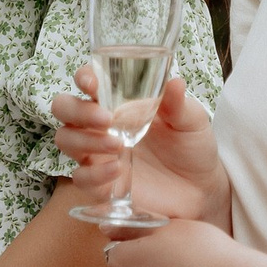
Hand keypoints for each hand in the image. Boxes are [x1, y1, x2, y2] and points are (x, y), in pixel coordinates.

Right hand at [52, 69, 220, 223]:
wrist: (202, 189)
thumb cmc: (192, 147)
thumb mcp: (192, 121)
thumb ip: (179, 104)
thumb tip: (174, 82)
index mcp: (118, 101)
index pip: (88, 81)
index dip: (84, 77)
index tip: (93, 84)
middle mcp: (101, 125)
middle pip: (64, 108)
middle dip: (76, 110)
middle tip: (105, 118)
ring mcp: (98, 154)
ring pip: (66, 140)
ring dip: (85, 140)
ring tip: (118, 144)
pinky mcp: (102, 184)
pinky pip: (81, 178)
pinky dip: (95, 174)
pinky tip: (118, 170)